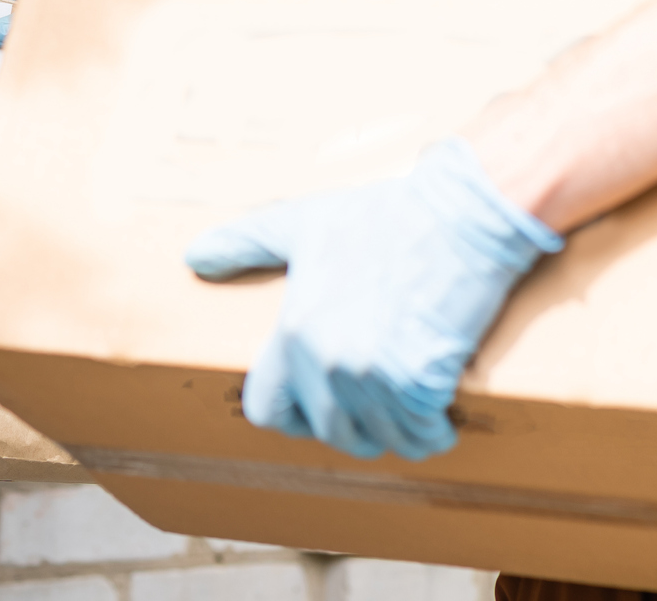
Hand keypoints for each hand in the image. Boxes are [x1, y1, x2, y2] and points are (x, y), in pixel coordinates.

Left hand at [184, 138, 561, 460]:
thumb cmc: (388, 216)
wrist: (462, 216)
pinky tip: (440, 416)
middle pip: (328, 431)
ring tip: (410, 411)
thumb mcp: (306, 222)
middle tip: (376, 406)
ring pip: (378, 440)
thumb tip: (194, 256)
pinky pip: (423, 435)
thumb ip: (247, 242)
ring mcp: (374, 376)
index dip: (290, 416)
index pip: (266, 409)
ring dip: (396, 434)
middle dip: (352, 426)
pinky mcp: (422, 383)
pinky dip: (434, 433)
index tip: (313, 411)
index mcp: (294, 331)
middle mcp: (326, 361)